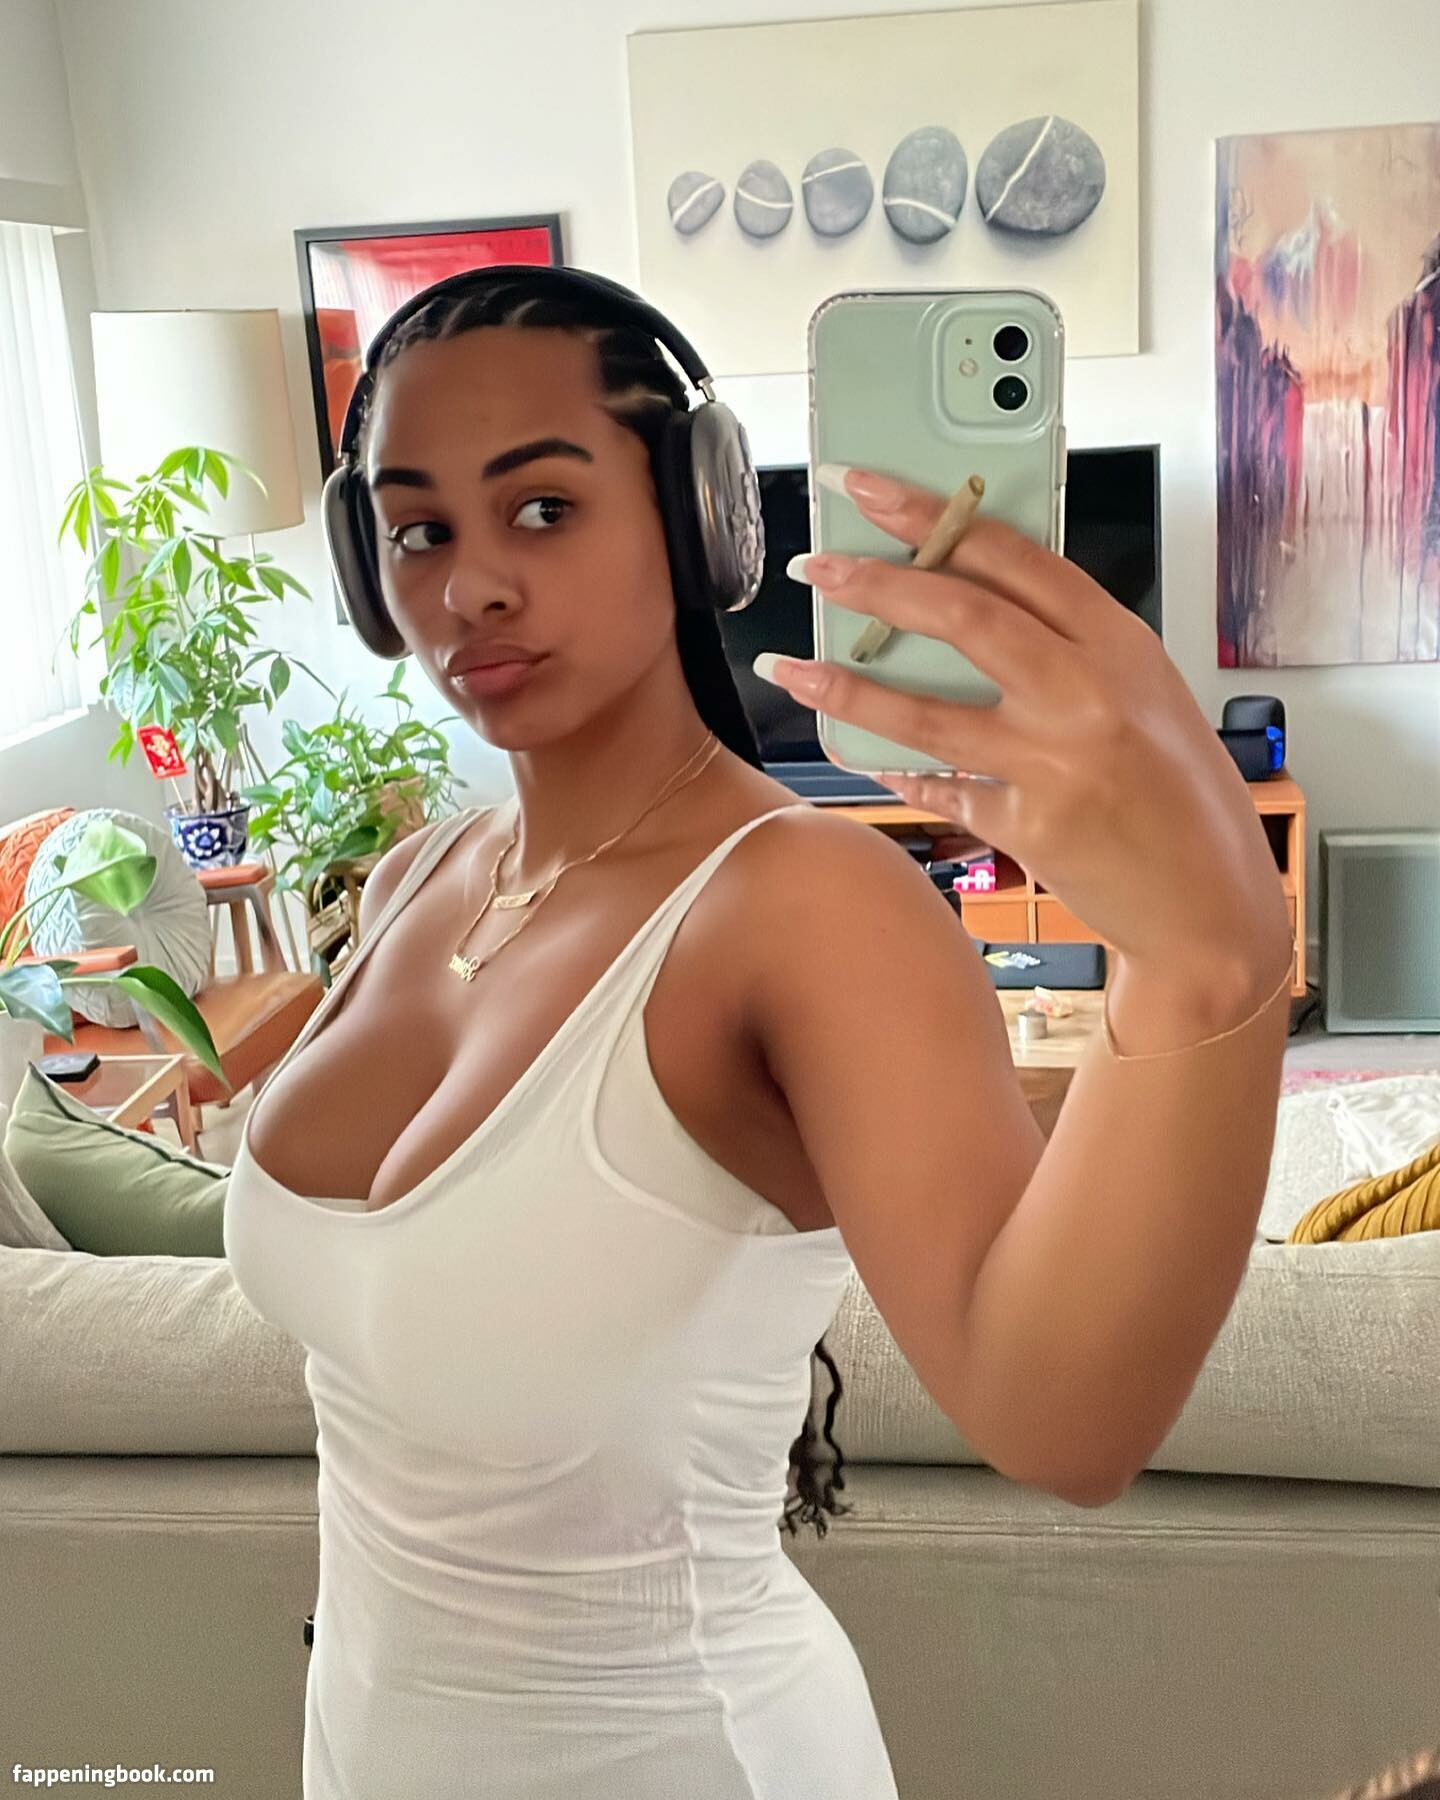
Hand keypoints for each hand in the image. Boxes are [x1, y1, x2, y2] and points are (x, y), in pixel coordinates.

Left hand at [758, 467, 1291, 972]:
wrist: (1212, 905)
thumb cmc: (1184, 795)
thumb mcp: (1145, 693)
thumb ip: (1069, 646)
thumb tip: (972, 594)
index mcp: (1120, 643)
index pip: (1014, 556)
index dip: (933, 515)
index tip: (871, 490)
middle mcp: (1089, 694)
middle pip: (964, 616)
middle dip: (878, 584)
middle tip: (817, 566)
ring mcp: (1056, 763)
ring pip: (928, 712)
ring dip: (849, 689)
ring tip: (794, 668)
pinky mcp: (1028, 827)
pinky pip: (942, 788)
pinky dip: (901, 771)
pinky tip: (864, 758)